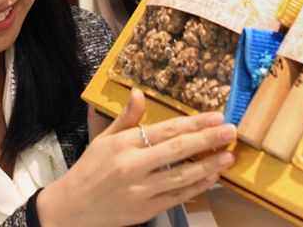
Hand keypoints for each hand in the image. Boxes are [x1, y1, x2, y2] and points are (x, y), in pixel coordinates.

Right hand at [37, 89, 235, 226]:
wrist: (72, 208)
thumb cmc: (90, 168)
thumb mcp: (105, 138)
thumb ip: (127, 117)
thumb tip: (139, 92)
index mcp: (125, 145)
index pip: (166, 130)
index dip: (193, 123)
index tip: (216, 117)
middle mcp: (135, 166)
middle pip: (178, 150)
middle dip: (208, 140)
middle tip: (231, 131)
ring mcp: (142, 191)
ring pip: (182, 176)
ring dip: (208, 166)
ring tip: (228, 156)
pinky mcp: (146, 210)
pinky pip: (176, 197)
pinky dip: (196, 188)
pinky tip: (210, 178)